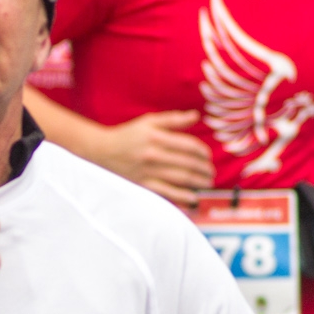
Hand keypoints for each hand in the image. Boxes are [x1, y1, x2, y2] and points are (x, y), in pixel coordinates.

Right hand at [81, 110, 213, 206]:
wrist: (101, 151)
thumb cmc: (128, 135)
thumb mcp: (149, 121)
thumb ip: (173, 119)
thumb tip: (196, 115)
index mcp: (156, 136)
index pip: (188, 145)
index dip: (203, 152)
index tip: (208, 157)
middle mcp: (153, 154)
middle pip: (188, 163)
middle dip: (204, 169)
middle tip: (212, 173)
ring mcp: (148, 171)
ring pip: (180, 178)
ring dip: (198, 182)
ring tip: (207, 184)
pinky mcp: (143, 184)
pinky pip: (166, 193)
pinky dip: (181, 196)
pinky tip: (192, 198)